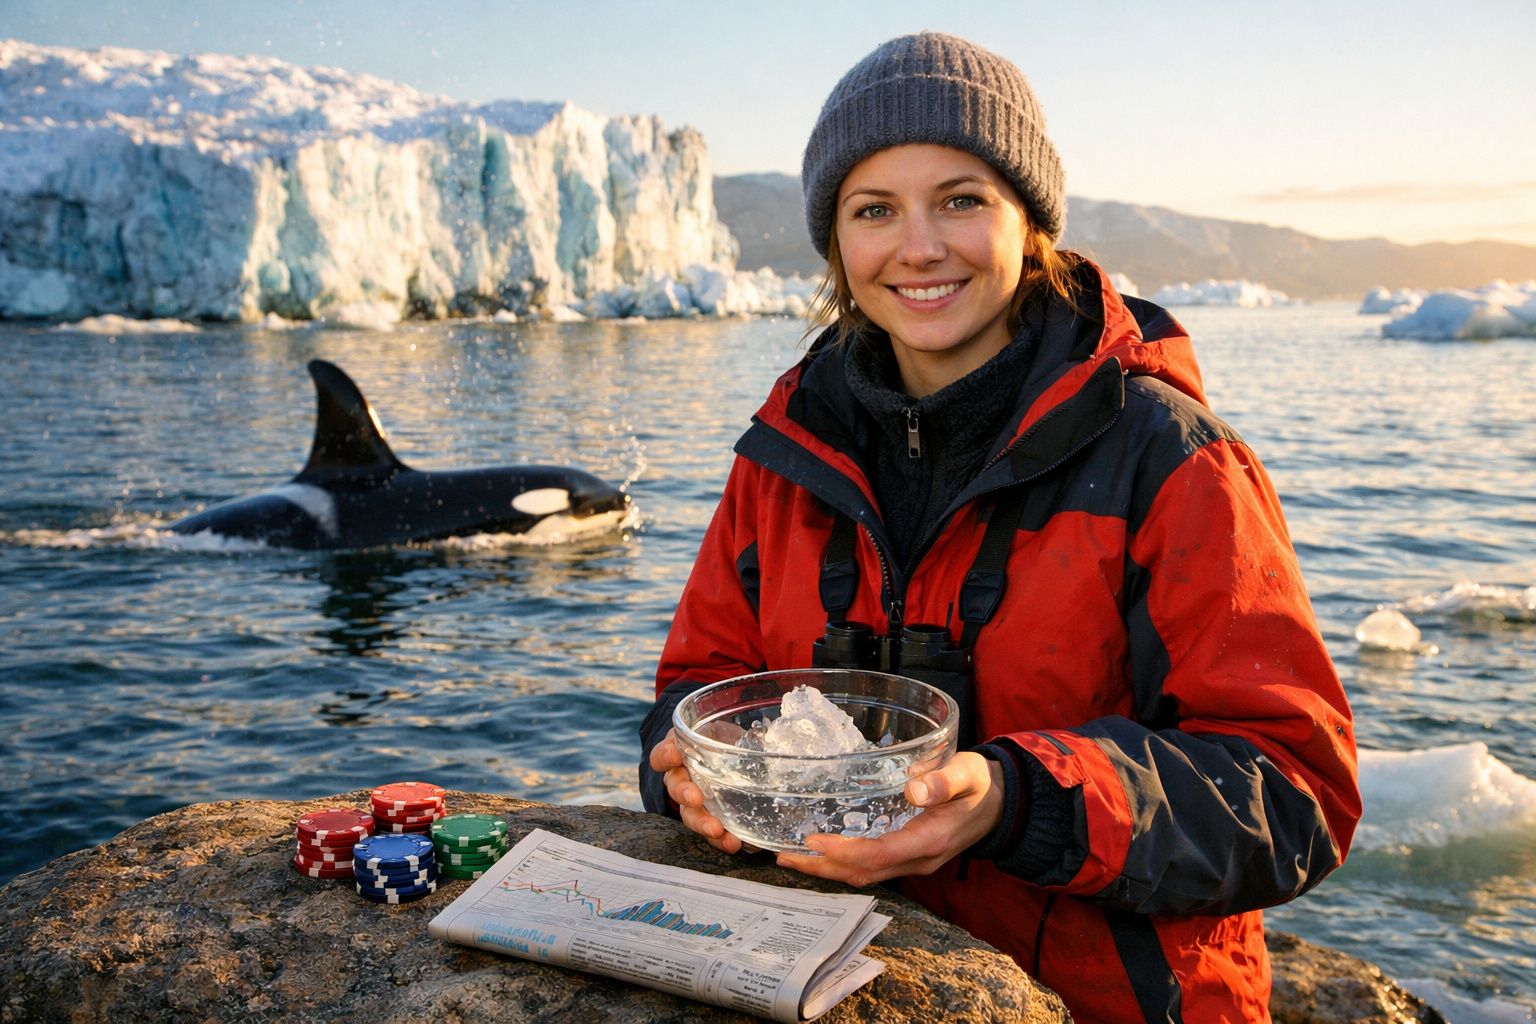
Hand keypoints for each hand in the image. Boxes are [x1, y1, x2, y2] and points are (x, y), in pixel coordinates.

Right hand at [648, 729, 750, 854]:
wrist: (729, 756)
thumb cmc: (721, 739)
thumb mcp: (720, 728)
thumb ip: (724, 729)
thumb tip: (760, 730)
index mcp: (678, 754)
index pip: (662, 755)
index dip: (665, 756)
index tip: (675, 754)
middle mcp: (682, 779)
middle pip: (676, 788)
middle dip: (684, 794)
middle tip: (695, 798)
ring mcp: (695, 801)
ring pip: (690, 814)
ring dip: (702, 823)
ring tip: (716, 830)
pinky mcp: (711, 817)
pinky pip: (712, 831)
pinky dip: (721, 839)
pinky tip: (733, 842)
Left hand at [774, 752, 1003, 886]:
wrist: (999, 804)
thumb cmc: (980, 784)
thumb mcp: (968, 774)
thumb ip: (944, 781)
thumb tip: (914, 788)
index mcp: (930, 840)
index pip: (879, 855)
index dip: (844, 851)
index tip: (813, 840)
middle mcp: (918, 859)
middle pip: (864, 872)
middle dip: (823, 868)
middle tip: (784, 856)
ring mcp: (912, 861)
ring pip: (865, 873)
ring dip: (828, 868)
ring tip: (791, 857)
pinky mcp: (908, 855)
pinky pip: (871, 866)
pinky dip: (843, 862)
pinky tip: (823, 850)